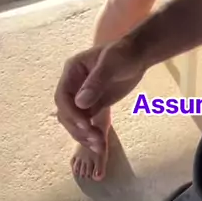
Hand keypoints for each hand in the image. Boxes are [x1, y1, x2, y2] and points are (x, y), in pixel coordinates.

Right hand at [54, 37, 144, 153]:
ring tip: (100, 147)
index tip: (85, 125)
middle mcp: (73, 86)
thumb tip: (79, 103)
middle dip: (78, 128)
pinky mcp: (93, 106)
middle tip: (96, 140)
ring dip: (84, 136)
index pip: (63, 97)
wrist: (139, 56)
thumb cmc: (124, 53)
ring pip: (75, 122)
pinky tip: (101, 145)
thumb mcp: (111, 63)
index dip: (71, 113)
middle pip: (66, 113)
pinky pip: (87, 124)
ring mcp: (82, 97)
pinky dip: (92, 135)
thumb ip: (96, 81)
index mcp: (72, 71)